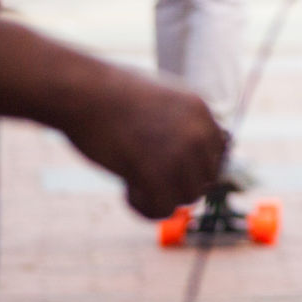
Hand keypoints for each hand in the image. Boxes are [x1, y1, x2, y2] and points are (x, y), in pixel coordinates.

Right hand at [63, 71, 227, 218]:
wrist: (83, 92)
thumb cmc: (110, 93)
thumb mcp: (159, 97)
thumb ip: (180, 122)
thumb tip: (186, 154)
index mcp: (199, 110)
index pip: (218, 153)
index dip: (194, 166)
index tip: (168, 166)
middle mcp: (196, 132)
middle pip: (205, 178)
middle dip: (178, 182)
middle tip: (147, 174)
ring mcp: (178, 153)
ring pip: (187, 197)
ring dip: (161, 196)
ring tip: (132, 180)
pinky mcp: (154, 173)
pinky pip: (163, 209)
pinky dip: (145, 207)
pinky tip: (126, 189)